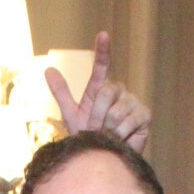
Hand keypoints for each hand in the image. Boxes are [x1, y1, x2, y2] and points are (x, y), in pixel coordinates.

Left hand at [44, 31, 151, 152]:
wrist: (103, 158)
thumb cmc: (88, 136)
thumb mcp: (71, 115)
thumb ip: (61, 93)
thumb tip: (48, 69)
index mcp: (101, 88)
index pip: (102, 66)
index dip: (103, 51)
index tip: (102, 35)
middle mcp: (119, 91)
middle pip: (106, 93)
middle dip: (96, 117)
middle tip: (95, 130)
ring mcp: (133, 101)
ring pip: (116, 112)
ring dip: (107, 130)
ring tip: (108, 136)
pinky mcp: (145, 115)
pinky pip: (129, 122)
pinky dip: (120, 135)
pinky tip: (120, 139)